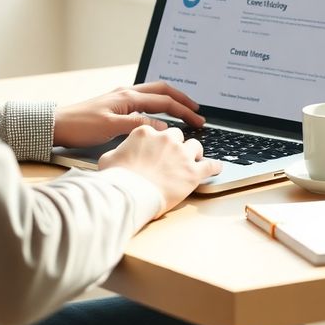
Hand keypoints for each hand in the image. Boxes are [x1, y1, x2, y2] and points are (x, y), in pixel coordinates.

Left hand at [53, 82, 204, 147]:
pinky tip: (160, 112)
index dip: (184, 111)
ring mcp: (121, 97)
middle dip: (182, 99)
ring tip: (184, 109)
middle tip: (198, 111)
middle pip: (162, 90)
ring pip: (153, 93)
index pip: (164, 102)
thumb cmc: (81, 126)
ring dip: (171, 99)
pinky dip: (158, 104)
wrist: (57, 124)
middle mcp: (127, 93)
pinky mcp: (115, 104)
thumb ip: (138, 125)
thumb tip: (163, 127)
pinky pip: (144, 100)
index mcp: (128, 97)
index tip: (198, 120)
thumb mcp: (111, 128)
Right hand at [99, 126, 221, 216]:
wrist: (130, 193)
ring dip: (194, 153)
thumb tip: (115, 156)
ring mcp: (181, 154)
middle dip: (176, 144)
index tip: (157, 148)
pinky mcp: (193, 171)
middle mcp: (166, 139)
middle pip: (177, 135)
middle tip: (174, 155)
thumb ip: (117, 152)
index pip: (156, 131)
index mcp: (145, 133)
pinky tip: (216, 167)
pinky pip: (211, 165)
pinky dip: (214, 166)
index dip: (157, 141)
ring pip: (195, 146)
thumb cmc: (117, 178)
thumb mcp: (108, 159)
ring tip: (194, 160)